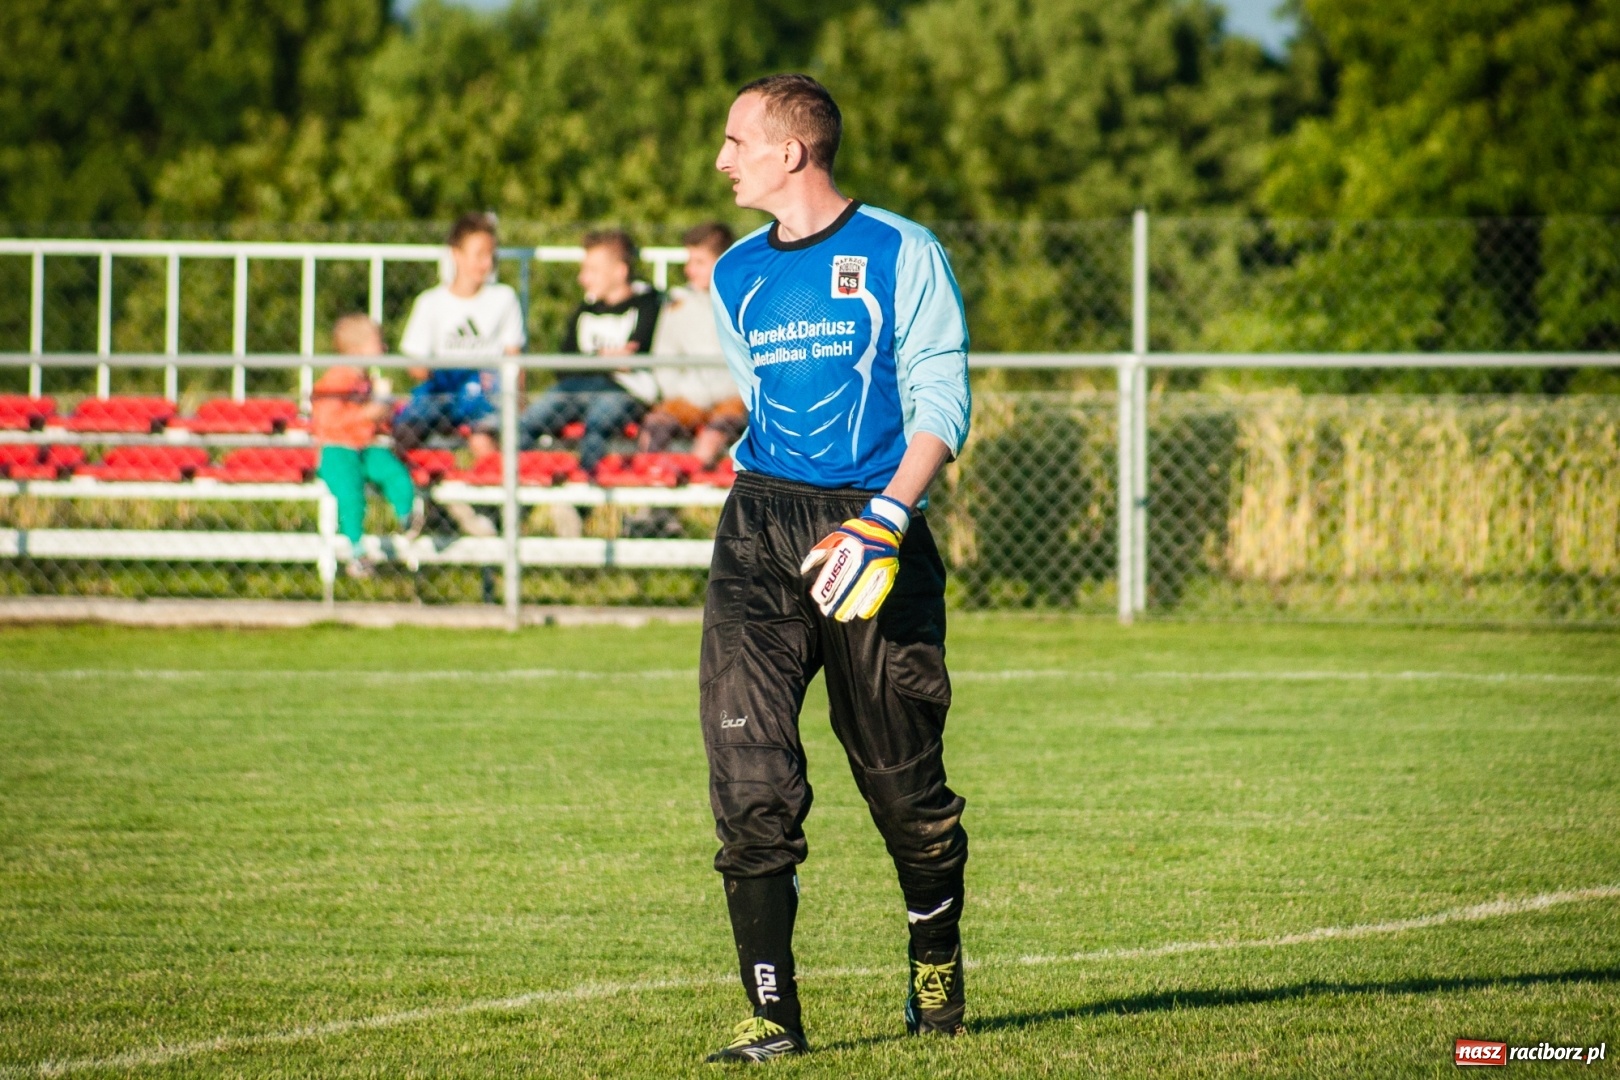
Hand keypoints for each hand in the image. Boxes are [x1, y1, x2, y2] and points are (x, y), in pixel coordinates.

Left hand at [799, 495, 910, 621]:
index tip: (819, 599)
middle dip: (837, 601)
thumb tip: (804, 570)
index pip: (835, 573)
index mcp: (850, 548)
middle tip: (828, 611)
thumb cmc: (855, 534)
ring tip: (841, 616)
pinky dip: (869, 605)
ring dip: (851, 606)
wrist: (884, 527)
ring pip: (863, 592)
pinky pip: (878, 593)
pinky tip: (860, 613)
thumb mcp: (836, 538)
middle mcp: (864, 558)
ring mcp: (878, 567)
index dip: (827, 588)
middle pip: (848, 586)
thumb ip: (820, 553)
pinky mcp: (888, 573)